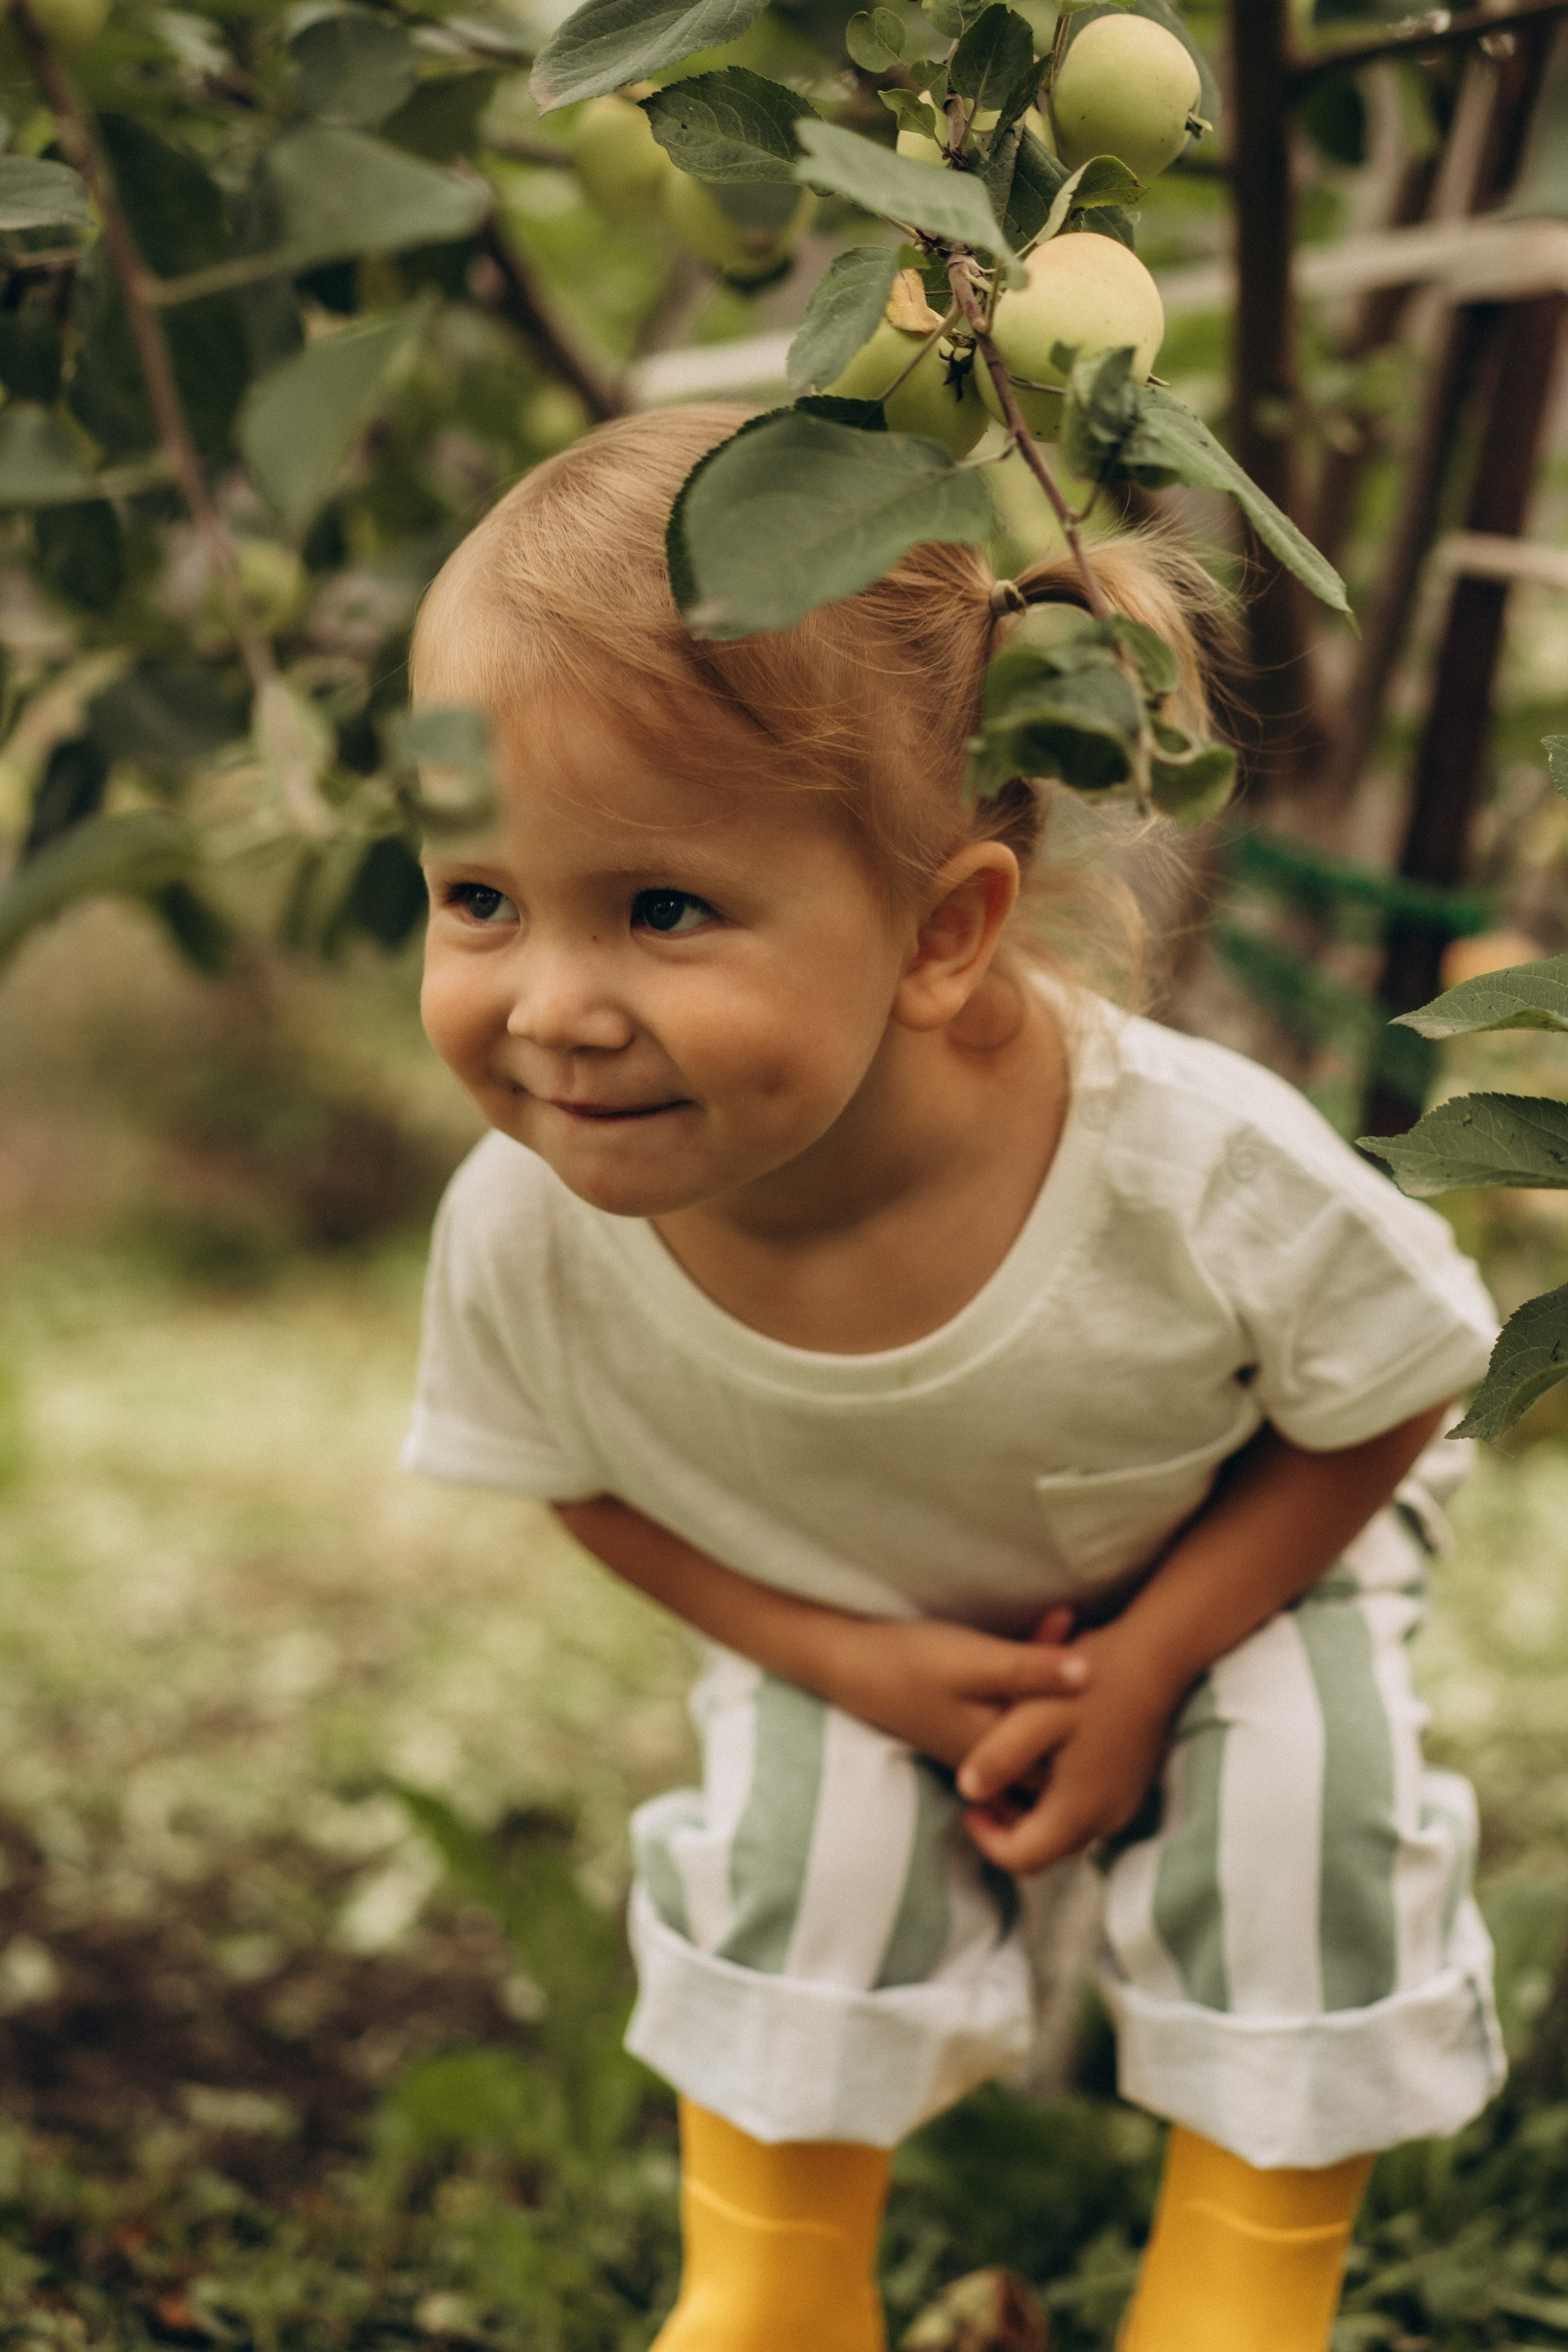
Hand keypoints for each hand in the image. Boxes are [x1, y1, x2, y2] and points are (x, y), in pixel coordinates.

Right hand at [822, 1605, 1087, 1770]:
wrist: (848, 1660)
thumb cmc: (911, 1662)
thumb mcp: (976, 1662)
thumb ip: (1031, 1669)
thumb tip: (1091, 1675)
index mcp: (1001, 1750)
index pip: (1064, 1757)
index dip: (1097, 1719)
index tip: (1117, 1667)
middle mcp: (992, 1754)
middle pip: (1053, 1737)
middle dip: (1081, 1697)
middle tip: (1107, 1645)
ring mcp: (976, 1735)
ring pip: (1034, 1717)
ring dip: (1058, 1678)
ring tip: (1083, 1631)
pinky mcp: (964, 1714)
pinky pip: (1014, 1701)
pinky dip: (1034, 1673)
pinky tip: (1049, 1632)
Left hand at [954, 1625, 1182, 1873]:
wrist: (1154, 1658)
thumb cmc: (1091, 1682)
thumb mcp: (1034, 1714)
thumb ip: (999, 1756)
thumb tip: (967, 1792)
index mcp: (1080, 1810)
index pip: (1023, 1858)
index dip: (986, 1840)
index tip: (967, 1807)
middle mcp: (1107, 1819)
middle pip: (1043, 1851)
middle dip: (1005, 1827)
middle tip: (984, 1786)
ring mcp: (1122, 1805)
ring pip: (1062, 1833)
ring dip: (1029, 1814)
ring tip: (1006, 1770)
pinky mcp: (1128, 1788)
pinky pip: (1082, 1812)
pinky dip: (1053, 1801)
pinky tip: (1040, 1760)